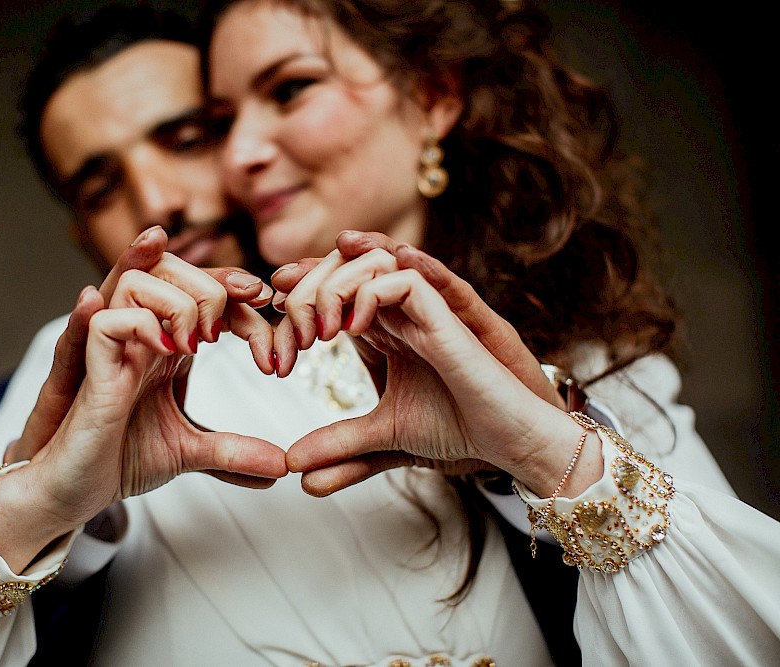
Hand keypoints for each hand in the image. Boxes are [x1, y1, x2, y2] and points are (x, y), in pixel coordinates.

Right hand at [0, 227, 286, 571]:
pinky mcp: (88, 370)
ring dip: (177, 301)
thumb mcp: (187, 452)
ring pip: (136, 281)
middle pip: (171, 268)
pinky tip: (167, 349)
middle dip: (213, 284)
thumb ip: (233, 454)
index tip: (268, 302)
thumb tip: (282, 470)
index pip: (202, 294)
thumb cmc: (118, 458)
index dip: (237, 292)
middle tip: (239, 317)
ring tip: (200, 341)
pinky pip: (105, 322)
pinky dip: (136, 323)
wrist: (71, 491)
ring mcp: (112, 347)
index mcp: (165, 343)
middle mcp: (139, 335)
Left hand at [279, 231, 592, 496]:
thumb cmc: (460, 431)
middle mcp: (403, 314)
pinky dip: (382, 286)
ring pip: (379, 262)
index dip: (302, 295)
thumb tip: (296, 474)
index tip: (270, 311)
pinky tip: (354, 322)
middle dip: (311, 278)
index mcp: (386, 332)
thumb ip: (343, 450)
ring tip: (313, 306)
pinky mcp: (453, 318)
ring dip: (340, 275)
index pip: (337, 295)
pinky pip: (416, 280)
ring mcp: (427, 311)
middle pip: (350, 269)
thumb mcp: (387, 440)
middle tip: (281, 302)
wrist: (512, 444)